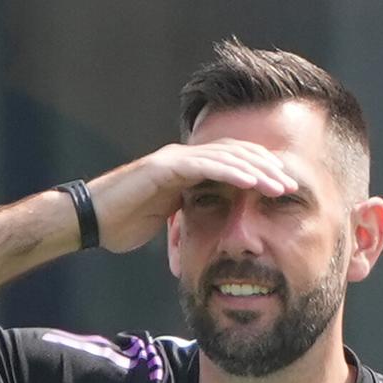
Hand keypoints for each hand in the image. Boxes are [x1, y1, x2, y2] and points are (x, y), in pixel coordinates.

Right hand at [84, 141, 298, 252]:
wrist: (90, 221)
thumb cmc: (122, 223)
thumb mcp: (166, 220)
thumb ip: (188, 215)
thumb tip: (207, 226)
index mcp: (187, 170)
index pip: (232, 165)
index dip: (259, 174)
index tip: (283, 190)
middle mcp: (183, 159)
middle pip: (235, 156)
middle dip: (266, 169)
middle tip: (292, 185)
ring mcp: (173, 160)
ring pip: (225, 157)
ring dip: (256, 170)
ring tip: (280, 185)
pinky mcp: (163, 167)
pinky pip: (204, 166)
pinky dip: (230, 171)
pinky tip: (252, 181)